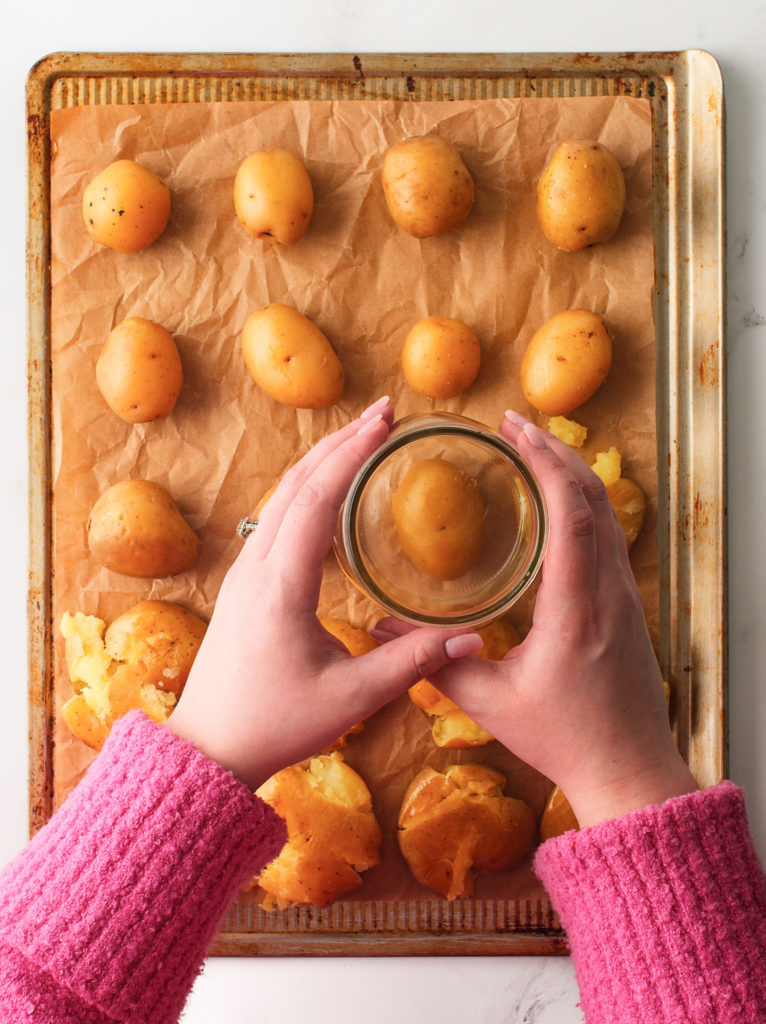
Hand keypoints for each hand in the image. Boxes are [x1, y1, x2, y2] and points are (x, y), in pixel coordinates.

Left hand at [166, 397, 483, 788]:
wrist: (209, 747)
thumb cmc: (276, 724)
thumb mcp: (351, 697)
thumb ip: (413, 662)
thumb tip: (475, 637)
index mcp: (281, 586)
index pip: (319, 498)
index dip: (353, 454)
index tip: (385, 422)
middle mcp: (256, 568)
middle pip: (296, 484)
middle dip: (340, 442)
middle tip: (383, 412)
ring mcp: (243, 573)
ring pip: (280, 497)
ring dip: (319, 460)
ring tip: (360, 436)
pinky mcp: (242, 584)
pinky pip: (273, 517)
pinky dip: (304, 488)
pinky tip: (328, 490)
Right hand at [375, 412, 696, 827]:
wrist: (630, 771)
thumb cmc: (565, 740)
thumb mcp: (492, 705)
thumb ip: (435, 665)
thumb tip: (381, 632)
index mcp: (576, 610)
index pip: (572, 515)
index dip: (546, 463)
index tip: (515, 431)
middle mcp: (610, 593)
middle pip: (595, 499)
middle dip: (558, 452)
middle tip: (515, 425)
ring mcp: (627, 597)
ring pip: (609, 514)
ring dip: (574, 473)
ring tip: (535, 448)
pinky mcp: (630, 605)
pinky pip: (612, 536)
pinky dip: (586, 503)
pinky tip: (559, 501)